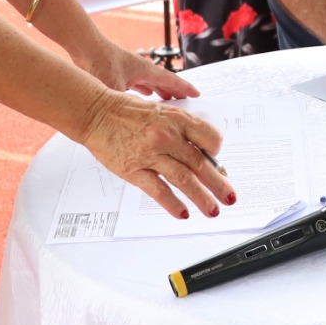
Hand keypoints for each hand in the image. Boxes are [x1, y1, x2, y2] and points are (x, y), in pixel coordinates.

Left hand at [77, 41, 199, 100]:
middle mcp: (141, 69)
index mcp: (145, 71)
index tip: (196, 94)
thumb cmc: (99, 62)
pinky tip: (142, 93)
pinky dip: (144, 89)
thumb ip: (123, 107)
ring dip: (160, 91)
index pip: (171, 81)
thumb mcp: (113, 88)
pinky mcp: (119, 71)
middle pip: (163, 82)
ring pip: (150, 82)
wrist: (85, 46)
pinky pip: (137, 83)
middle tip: (185, 101)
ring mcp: (130, 70)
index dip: (184, 89)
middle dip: (174, 92)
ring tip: (168, 100)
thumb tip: (126, 125)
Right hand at [79, 91, 234, 218]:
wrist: (95, 113)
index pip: (209, 137)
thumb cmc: (126, 111)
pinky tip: (183, 213)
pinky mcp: (134, 170)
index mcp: (175, 119)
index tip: (219, 161)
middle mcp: (166, 136)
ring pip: (184, 179)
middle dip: (218, 183)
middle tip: (230, 196)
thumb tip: (198, 149)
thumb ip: (179, 128)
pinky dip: (172, 204)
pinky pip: (158, 190)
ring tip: (213, 210)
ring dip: (201, 198)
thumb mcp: (160, 111)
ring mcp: (150, 154)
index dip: (217, 151)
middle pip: (200, 163)